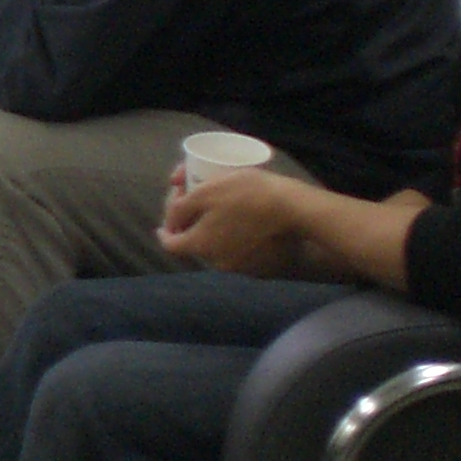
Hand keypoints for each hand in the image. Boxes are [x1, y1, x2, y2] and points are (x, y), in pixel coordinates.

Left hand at [156, 167, 311, 276]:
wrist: (296, 210)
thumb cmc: (249, 195)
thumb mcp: (208, 191)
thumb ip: (182, 207)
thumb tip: (170, 220)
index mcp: (200, 245)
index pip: (170, 245)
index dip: (165, 231)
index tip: (166, 223)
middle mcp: (217, 263)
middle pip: (195, 245)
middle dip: (193, 226)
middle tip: (200, 206)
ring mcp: (241, 268)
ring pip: (218, 249)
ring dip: (215, 233)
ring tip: (225, 211)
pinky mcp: (262, 268)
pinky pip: (240, 253)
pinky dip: (236, 240)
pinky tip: (246, 223)